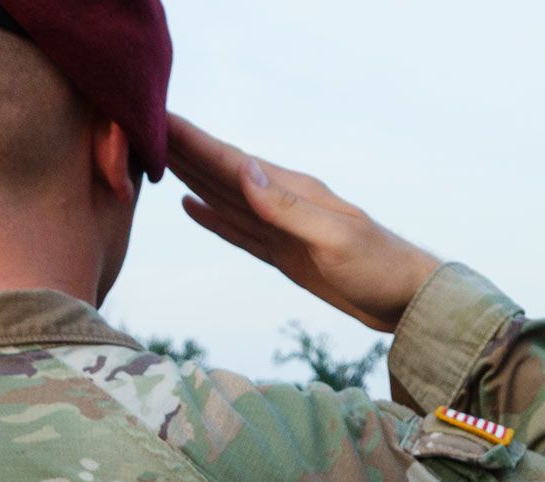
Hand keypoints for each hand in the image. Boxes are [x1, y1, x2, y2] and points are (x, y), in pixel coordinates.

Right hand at [169, 115, 443, 332]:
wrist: (406, 299)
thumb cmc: (379, 267)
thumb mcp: (334, 238)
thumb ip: (287, 208)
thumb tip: (244, 171)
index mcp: (292, 192)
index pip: (232, 162)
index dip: (193, 141)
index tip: (157, 118)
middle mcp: (282, 203)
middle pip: (220, 172)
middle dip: (181, 150)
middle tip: (138, 126)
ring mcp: (281, 228)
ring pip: (224, 197)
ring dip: (190, 176)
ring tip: (155, 156)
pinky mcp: (284, 254)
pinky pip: (239, 230)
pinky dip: (212, 217)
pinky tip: (191, 205)